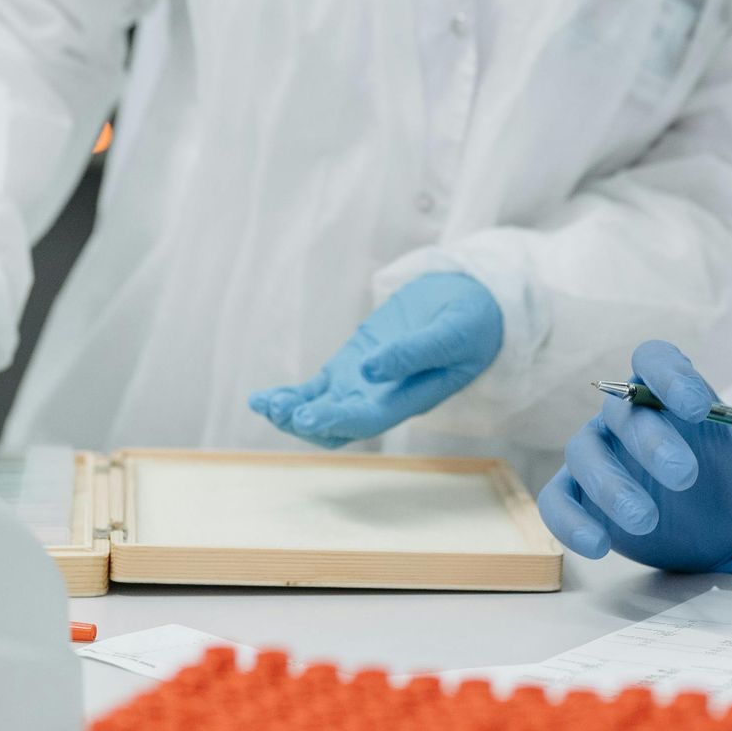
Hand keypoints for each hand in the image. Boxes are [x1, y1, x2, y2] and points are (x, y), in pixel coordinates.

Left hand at [248, 273, 502, 445]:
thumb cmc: (469, 322)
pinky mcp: (350, 367)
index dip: (337, 421)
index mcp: (411, 398)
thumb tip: (369, 370)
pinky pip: (314, 390)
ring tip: (264, 403)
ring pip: (320, 411)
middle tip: (279, 409)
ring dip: (291, 413)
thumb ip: (413, 352)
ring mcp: (363, 385)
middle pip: (338, 425)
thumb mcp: (450, 333)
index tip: (308, 416)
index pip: (370, 419)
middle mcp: (383, 400)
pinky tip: (262, 398)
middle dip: (306, 421)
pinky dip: (289, 396)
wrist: (469, 305)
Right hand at [537, 341, 731, 573]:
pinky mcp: (578, 495)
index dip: (670, 376)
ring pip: (584, 454)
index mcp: (668, 392)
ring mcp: (597, 454)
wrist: (713, 530)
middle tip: (686, 476)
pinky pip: (557, 500)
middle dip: (651, 441)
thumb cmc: (731, 481)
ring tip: (646, 520)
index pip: (655, 360)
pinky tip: (599, 546)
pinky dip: (571, 522)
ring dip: (611, 485)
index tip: (695, 406)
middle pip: (622, 410)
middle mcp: (625, 415)